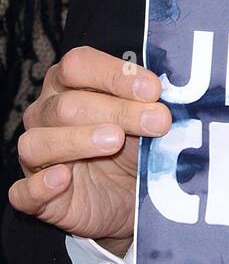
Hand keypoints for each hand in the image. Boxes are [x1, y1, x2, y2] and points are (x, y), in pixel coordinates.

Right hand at [8, 46, 171, 254]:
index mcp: (70, 84)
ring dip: (78, 140)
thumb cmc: (135, 147)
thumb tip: (169, 98)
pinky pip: (23, 190)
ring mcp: (37, 155)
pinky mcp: (37, 196)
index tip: (154, 89)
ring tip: (115, 141)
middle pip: (67, 104)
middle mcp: (46, 113)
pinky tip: (63, 179)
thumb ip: (153, 106)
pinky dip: (39, 186)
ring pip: (38, 142)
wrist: (133, 199)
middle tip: (157, 121)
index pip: (78, 64)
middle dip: (116, 111)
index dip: (115, 73)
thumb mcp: (148, 122)